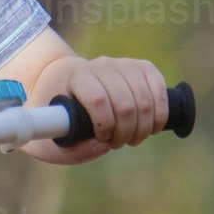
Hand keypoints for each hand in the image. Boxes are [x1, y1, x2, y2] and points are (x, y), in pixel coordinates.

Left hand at [31, 55, 168, 163]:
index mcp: (76, 77)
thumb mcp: (54, 137)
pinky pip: (160, 89)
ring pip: (145, 100)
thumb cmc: (60, 114)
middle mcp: (101, 66)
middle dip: (126, 132)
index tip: (102, 138)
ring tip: (132, 138)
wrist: (63, 81)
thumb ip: (75, 149)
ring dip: (143, 127)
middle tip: (117, 143)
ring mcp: (124, 64)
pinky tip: (151, 127)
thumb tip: (104, 146)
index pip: (98, 100)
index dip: (105, 125)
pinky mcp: (143, 67)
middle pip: (125, 104)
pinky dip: (160, 114)